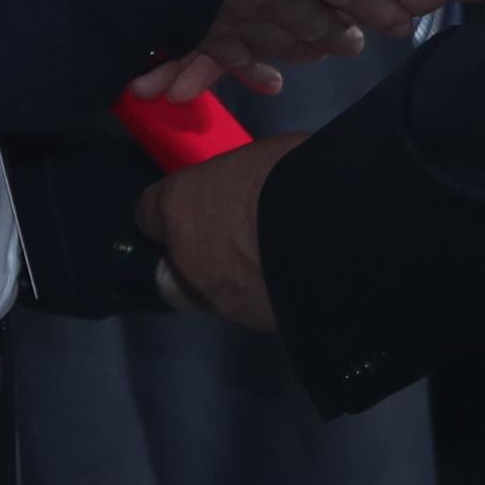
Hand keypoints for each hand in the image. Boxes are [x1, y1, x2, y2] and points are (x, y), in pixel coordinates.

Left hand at [132, 131, 301, 332]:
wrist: (336, 232)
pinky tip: (283, 281)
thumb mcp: (257, 160)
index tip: (195, 205)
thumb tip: (242, 193)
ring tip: (261, 265)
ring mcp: (218, 298)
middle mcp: (185, 258)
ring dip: (224, 282)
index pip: (148, 212)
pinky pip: (244, 309)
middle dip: (185, 264)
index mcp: (179, 204)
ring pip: (205, 298)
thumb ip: (235, 185)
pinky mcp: (253, 324)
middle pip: (166, 276)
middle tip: (219, 246)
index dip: (173, 210)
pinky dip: (257, 297)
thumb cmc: (297, 173)